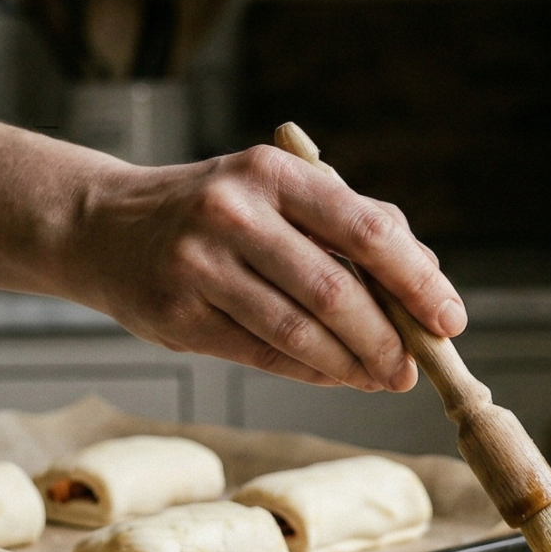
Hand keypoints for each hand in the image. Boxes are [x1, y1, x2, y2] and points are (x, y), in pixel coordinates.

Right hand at [68, 145, 466, 390]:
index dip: (416, 279)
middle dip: (387, 337)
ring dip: (351, 364)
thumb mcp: (277, 193)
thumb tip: (427, 282)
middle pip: (335, 289)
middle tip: (414, 367)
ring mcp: (200, 263)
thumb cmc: (213, 212)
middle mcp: (234, 212)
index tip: (448, 317)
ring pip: (299, 330)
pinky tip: (334, 374)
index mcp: (273, 173)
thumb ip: (349, 227)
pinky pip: (262, 352)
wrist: (102, 226)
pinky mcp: (178, 313)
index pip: (365, 227)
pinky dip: (310, 371)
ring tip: (381, 377)